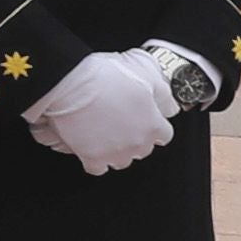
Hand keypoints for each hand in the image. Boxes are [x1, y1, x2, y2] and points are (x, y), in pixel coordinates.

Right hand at [20, 46, 177, 175]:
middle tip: (120, 122)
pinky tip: (89, 147)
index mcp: (153, 124)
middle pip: (142, 149)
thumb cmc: (104, 76)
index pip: (163, 135)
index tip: (145, 120)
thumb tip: (170, 105)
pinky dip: (94, 159)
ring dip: (116, 150)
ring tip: (104, 134)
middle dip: (134, 137)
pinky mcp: (92, 158)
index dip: (153, 125)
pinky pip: (97, 168)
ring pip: (121, 160)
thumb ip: (162, 93)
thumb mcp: (144, 72)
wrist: (71, 84)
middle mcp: (138, 143)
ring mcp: (115, 153)